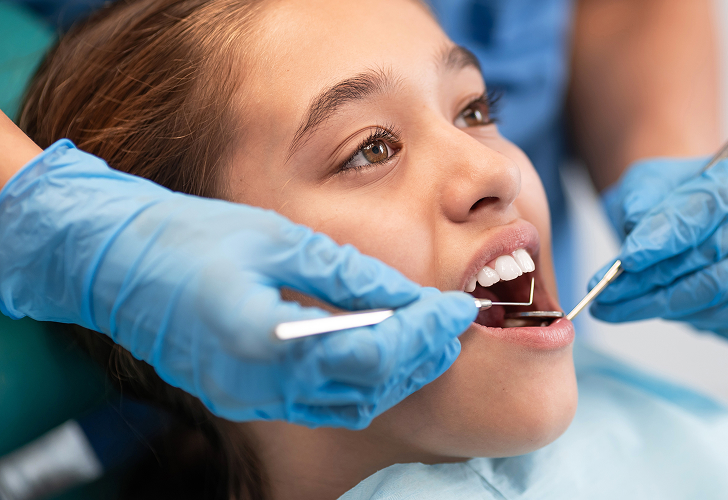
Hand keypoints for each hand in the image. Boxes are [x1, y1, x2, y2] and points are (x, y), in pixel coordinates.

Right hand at [0, 140, 476, 427]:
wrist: (113, 262)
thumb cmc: (188, 237)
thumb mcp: (277, 239)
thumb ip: (346, 274)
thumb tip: (405, 294)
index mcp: (268, 340)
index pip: (374, 353)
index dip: (425, 331)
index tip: (459, 308)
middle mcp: (261, 384)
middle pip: (368, 388)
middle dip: (420, 356)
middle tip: (454, 324)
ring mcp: (250, 397)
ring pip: (348, 405)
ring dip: (395, 374)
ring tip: (426, 335)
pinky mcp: (243, 395)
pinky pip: (319, 402)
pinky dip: (359, 381)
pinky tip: (378, 349)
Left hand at [589, 141, 727, 339]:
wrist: (685, 215)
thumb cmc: (668, 193)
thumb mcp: (646, 180)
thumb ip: (641, 200)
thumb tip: (639, 237)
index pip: (716, 202)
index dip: (671, 233)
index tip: (629, 257)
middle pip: (719, 253)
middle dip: (655, 277)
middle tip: (606, 290)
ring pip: (722, 293)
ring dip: (660, 304)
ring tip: (613, 303)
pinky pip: (725, 320)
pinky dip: (681, 316)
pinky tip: (648, 307)